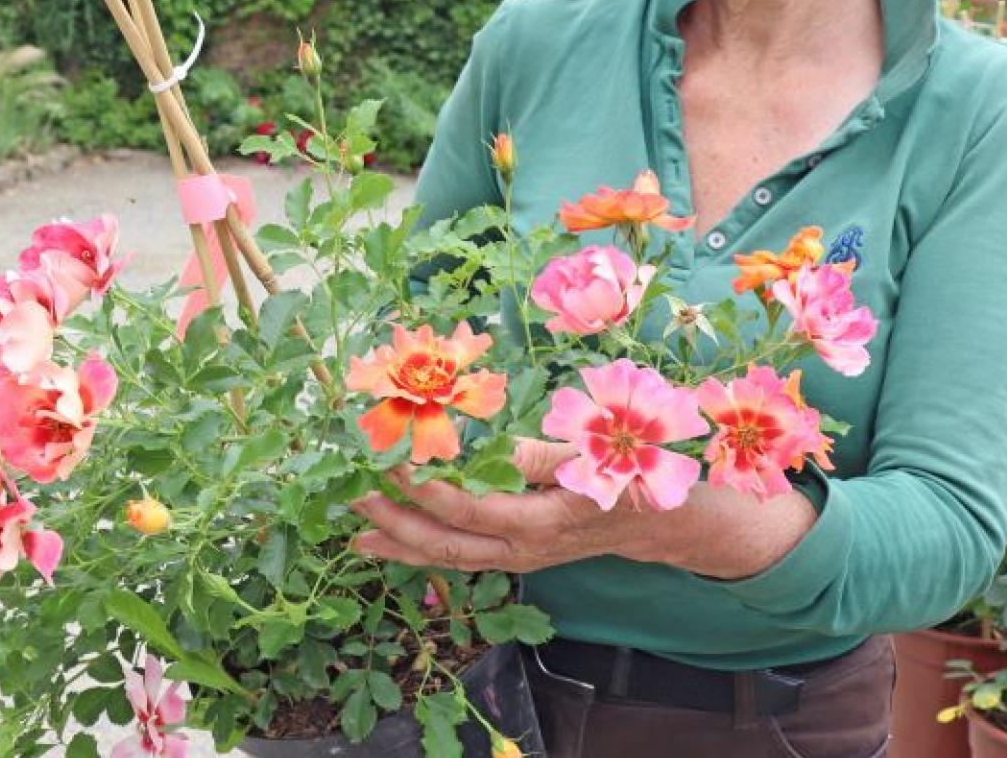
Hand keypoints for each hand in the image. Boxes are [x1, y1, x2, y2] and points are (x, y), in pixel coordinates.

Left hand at [349, 439, 651, 573]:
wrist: (651, 522)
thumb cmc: (621, 475)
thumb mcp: (585, 457)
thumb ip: (534, 455)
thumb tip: (486, 449)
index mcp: (541, 522)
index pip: (471, 511)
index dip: (428, 490)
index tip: (393, 465)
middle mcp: (522, 550)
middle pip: (448, 544)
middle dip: (397, 522)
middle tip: (355, 496)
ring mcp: (514, 559)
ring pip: (447, 558)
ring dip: (399, 541)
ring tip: (355, 526)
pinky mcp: (509, 556)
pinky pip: (457, 557)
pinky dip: (417, 550)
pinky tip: (384, 541)